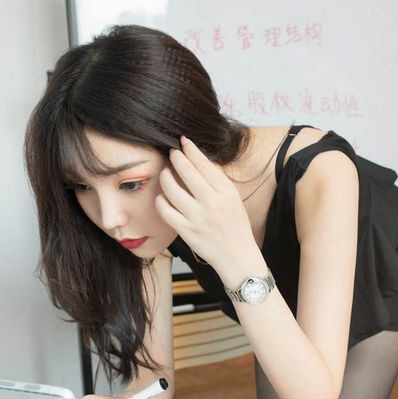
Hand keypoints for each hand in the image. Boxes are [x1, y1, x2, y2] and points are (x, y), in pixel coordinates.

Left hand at [155, 136, 262, 280]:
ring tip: (165, 174)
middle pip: (187, 173)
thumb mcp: (234, 199)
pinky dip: (161, 200)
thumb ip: (218, 181)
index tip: (184, 141)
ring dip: (165, 177)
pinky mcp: (186, 231)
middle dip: (176, 158)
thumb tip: (199, 160)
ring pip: (172, 189)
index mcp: (226, 193)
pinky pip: (166, 210)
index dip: (192, 150)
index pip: (205, 165)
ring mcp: (197, 218)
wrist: (237, 257)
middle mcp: (212, 203)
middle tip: (171, 153)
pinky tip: (163, 197)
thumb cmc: (235, 226)